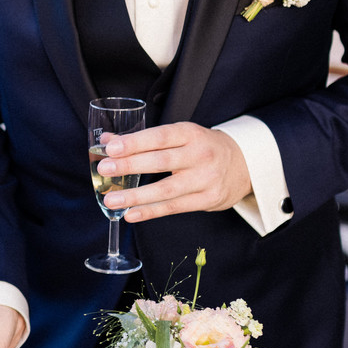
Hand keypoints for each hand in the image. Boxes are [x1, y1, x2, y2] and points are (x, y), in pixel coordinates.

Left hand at [96, 122, 252, 222]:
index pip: (160, 136)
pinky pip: (174, 208)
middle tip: (105, 169)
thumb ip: (143, 139)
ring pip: (166, 190)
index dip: (135, 142)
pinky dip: (150, 212)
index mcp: (191, 134)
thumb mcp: (179, 136)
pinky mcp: (207, 200)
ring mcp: (205, 179)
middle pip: (161, 162)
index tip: (111, 147)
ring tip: (111, 199)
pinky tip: (130, 214)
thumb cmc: (201, 148)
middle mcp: (200, 155)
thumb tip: (107, 140)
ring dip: (135, 196)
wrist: (243, 165)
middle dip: (130, 165)